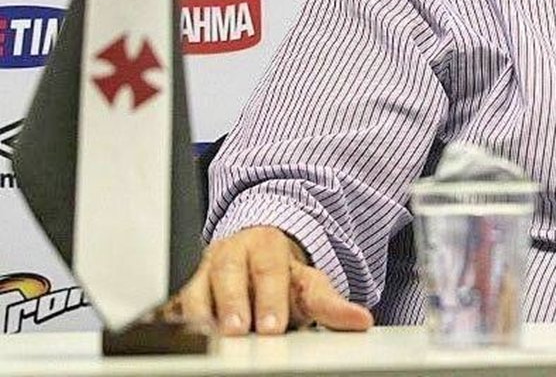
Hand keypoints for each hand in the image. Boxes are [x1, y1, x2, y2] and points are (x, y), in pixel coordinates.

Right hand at [174, 226, 372, 335]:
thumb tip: (361, 320)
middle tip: (237, 329)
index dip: (270, 297)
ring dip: (198, 310)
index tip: (272, 326)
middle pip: (228, 273)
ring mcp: (202, 268)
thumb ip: (331, 305)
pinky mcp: (182, 286)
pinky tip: (174, 331)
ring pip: (194, 285)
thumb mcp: (309, 285)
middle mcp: (231, 252)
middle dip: (231, 302)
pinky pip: (171, 299)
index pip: (269, 269)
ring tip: (206, 334)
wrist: (252, 253)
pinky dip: (170, 314)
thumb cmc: (280, 274)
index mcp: (265, 245)